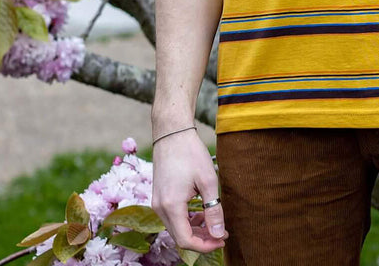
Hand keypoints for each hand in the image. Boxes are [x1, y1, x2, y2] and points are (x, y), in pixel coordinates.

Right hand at [151, 130, 227, 252]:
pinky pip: (172, 217)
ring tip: (213, 223)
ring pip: (175, 228)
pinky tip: (200, 213)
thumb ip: (213, 210)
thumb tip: (219, 234)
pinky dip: (186, 220)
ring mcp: (157, 203)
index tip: (222, 239)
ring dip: (194, 230)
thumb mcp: (208, 180)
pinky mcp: (158, 197)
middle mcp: (160, 208)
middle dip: (201, 239)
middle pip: (179, 237)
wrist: (172, 133)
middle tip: (221, 233)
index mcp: (171, 206)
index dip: (205, 245)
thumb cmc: (190, 153)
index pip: (185, 240)